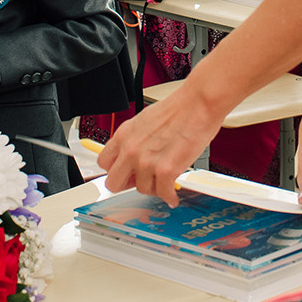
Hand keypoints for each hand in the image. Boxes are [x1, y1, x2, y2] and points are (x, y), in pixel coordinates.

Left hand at [99, 82, 224, 204]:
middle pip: (113, 183)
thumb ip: (134, 141)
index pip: (104, 163)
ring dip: (154, 187)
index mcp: (124, 135)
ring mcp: (147, 162)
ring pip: (142, 189)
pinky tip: (173, 193)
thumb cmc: (178, 109)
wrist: (197, 105)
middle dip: (127, 184)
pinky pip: (164, 194)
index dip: (115, 170)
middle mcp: (131, 150)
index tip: (124, 172)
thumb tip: (134, 156)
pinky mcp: (166, 171)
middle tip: (140, 181)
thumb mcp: (144, 121)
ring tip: (164, 179)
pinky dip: (170, 196)